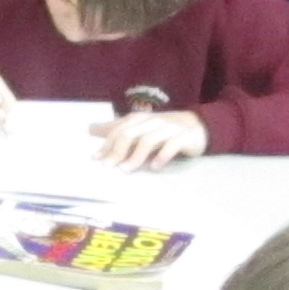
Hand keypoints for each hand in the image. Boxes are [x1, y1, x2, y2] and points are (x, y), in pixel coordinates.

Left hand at [91, 110, 207, 170]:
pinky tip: (155, 167)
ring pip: (149, 140)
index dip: (107, 143)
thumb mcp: (140, 128)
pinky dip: (162, 155)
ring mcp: (169, 129)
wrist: (198, 126)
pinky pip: (172, 145)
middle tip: (108, 166)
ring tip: (126, 170)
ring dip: (136, 156)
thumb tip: (90, 129)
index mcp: (140, 119)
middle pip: (131, 134)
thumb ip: (118, 130)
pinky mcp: (184, 137)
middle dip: (117, 150)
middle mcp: (152, 122)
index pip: (119, 129)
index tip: (95, 159)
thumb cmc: (163, 129)